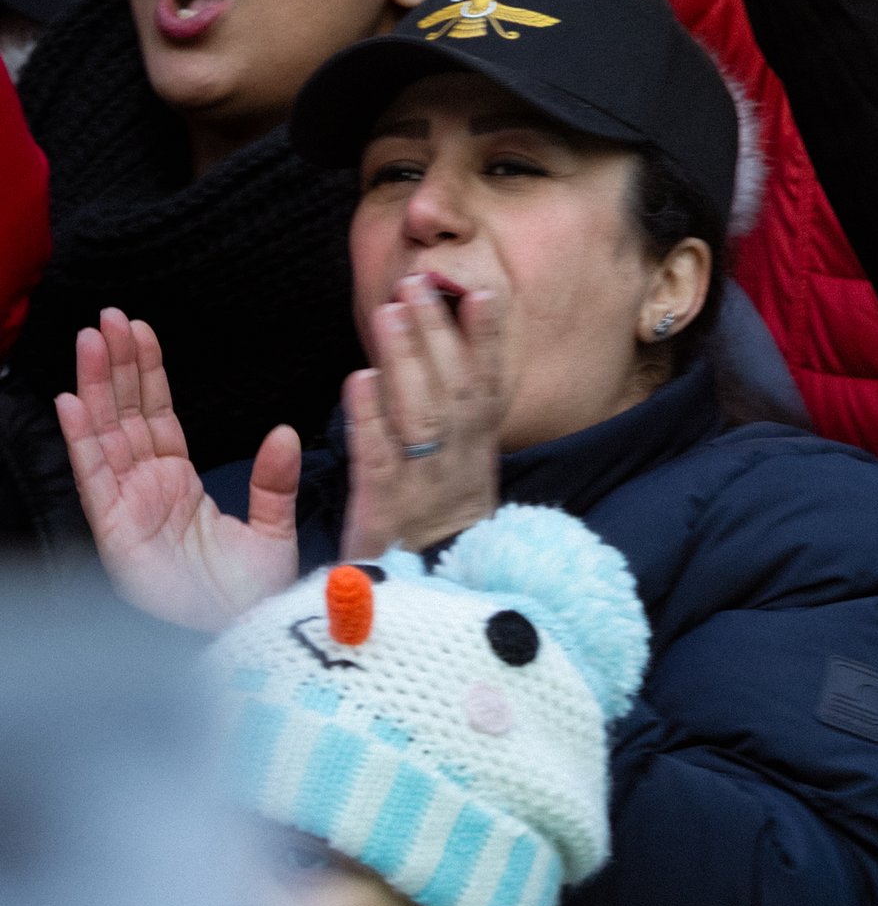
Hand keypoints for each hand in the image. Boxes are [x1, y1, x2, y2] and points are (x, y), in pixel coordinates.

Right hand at [58, 312, 299, 628]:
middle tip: (108, 318)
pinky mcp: (115, 531)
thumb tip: (285, 432)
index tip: (140, 330)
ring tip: (90, 340)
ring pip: (105, 434)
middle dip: (117, 366)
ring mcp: (128, 508)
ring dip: (96, 386)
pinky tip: (71, 400)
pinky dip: (81, 438)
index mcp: (180, 486)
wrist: (240, 641)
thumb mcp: (273, 531)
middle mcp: (148, 491)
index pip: (157, 416)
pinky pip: (94, 476)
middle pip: (125, 415)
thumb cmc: (249, 601)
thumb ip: (274, 481)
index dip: (147, 373)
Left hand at [340, 272, 509, 556]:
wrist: (423, 623)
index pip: (490, 390)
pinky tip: (359, 379)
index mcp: (477, 462)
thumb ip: (456, 435)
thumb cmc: (432, 548)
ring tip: (390, 310)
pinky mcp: (384, 519)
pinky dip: (370, 418)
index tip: (486, 291)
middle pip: (456, 392)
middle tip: (418, 282)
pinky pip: (380, 462)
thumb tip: (446, 370)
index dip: (491, 341)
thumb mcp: (459, 490)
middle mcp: (459, 473)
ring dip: (408, 359)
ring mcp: (424, 494)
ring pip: (422, 416)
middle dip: (440, 333)